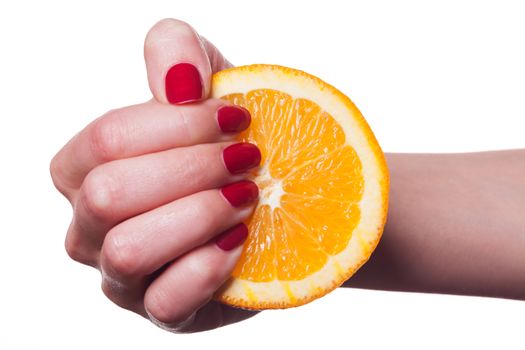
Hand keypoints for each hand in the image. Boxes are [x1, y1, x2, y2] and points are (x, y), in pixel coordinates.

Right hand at [50, 19, 258, 332]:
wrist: (277, 195)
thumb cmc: (231, 141)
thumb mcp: (209, 84)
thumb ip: (178, 57)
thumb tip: (177, 80)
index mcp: (86, 169)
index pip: (105, 141)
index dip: (177, 125)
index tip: (237, 117)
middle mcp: (91, 226)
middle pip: (107, 195)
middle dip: (190, 169)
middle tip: (246, 158)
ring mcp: (123, 275)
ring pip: (128, 250)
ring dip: (199, 214)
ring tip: (247, 197)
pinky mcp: (162, 311)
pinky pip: (164, 300)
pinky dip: (209, 265)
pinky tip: (242, 240)